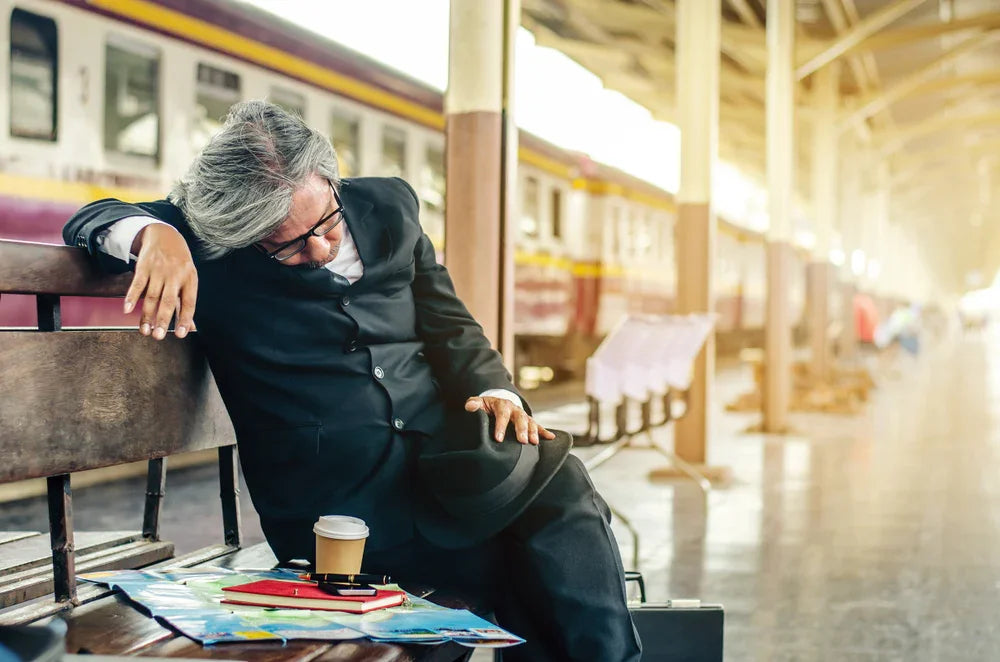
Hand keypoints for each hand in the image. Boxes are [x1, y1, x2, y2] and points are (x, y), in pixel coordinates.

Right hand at [123, 223, 197, 340]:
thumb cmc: (179, 264)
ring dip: (146, 315)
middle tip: (159, 336)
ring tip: (145, 331)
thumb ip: (186, 303)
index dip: (185, 318)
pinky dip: (131, 297)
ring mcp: (158, 270)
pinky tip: (127, 310)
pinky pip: (136, 284)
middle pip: (168, 301)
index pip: (189, 302)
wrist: (165, 235)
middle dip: (163, 319)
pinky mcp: (144, 266)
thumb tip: (191, 328)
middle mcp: (175, 275)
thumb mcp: (188, 279)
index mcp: (189, 279)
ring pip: (151, 296)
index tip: (181, 334)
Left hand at [464, 396, 555, 444]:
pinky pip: (537, 426)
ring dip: (533, 432)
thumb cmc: (486, 406)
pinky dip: (544, 431)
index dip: (501, 426)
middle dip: (521, 430)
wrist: (496, 403)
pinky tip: (551, 437)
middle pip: (520, 418)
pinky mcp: (528, 421)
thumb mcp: (479, 403)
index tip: (498, 439)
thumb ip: (474, 404)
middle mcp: (514, 409)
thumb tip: (470, 407)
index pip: (502, 415)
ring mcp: (522, 415)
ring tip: (534, 443)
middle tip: (522, 441)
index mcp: (502, 404)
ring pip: (530, 422)